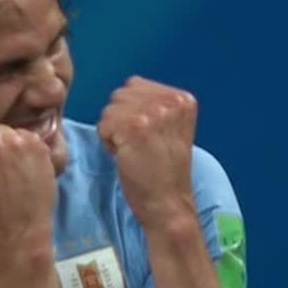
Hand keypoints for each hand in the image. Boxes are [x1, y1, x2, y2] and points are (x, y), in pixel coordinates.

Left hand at [97, 76, 198, 226]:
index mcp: (183, 99)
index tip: (146, 135)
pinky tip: (125, 156)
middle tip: (138, 145)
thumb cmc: (164, 170)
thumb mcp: (171, 128)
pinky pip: (103, 125)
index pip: (135, 85)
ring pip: (110, 109)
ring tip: (133, 150)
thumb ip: (155, 104)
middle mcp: (171, 101)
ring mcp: (153, 113)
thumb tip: (126, 89)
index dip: (131, 111)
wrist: (168, 202)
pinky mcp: (135, 127)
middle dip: (121, 119)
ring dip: (113, 131)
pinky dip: (107, 143)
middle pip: (120, 95)